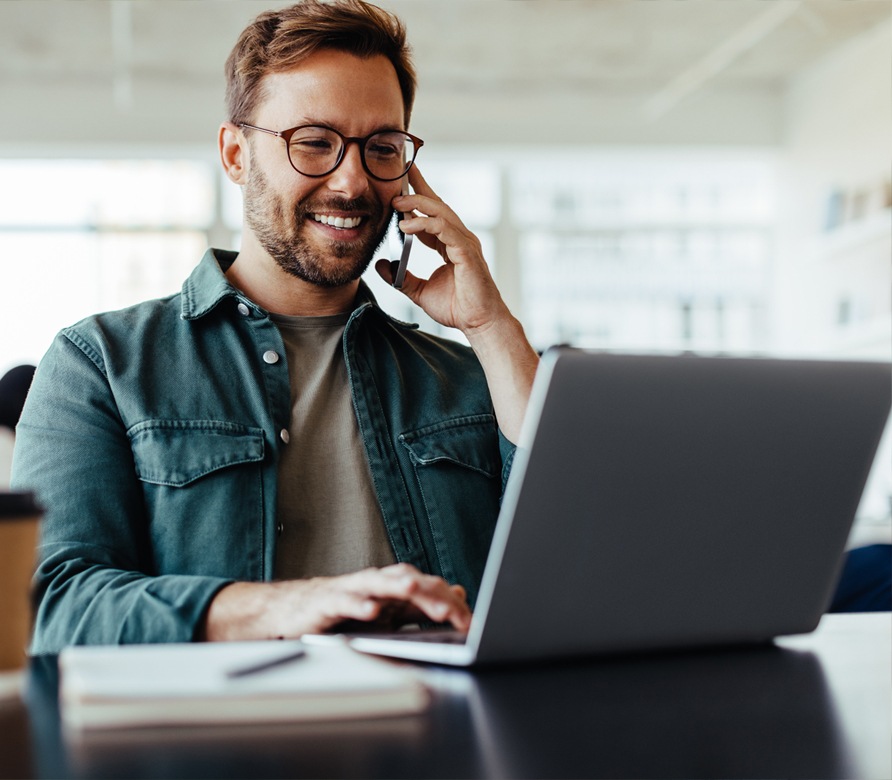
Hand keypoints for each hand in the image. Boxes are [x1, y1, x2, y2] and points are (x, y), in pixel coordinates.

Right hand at [201, 563, 471, 640]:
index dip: (449, 604)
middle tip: (453, 612)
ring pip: (378, 583)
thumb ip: (420, 606)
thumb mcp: (387, 614)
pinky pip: (344, 601)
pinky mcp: (327, 601)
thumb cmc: (342, 612)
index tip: (469, 623)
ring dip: (397, 586)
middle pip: (408, 582)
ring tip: (413, 591)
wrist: (292, 611)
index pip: (427, 590)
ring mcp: (351, 590)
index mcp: (392, 588)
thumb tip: (457, 594)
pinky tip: (370, 610)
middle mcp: (375, 583)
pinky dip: (358, 604)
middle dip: (431, 596)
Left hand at [375, 165, 509, 338]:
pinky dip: (424, 224)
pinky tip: (406, 226)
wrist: (478, 323)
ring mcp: (465, 243)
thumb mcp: (419, 291)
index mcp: (450, 244)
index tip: (400, 183)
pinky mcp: (466, 252)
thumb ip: (401, 278)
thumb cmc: (458, 308)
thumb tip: (381, 266)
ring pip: (440, 212)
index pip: (432, 214)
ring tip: (396, 203)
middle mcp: (459, 239)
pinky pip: (444, 229)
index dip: (417, 197)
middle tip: (396, 180)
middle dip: (418, 188)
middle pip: (437, 205)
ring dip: (417, 204)